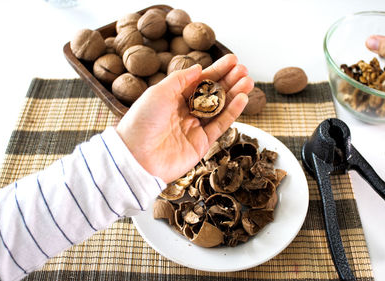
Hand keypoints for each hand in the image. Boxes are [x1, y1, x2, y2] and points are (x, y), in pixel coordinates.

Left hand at [115, 54, 253, 182]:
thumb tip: (198, 67)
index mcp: (173, 98)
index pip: (200, 81)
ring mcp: (194, 128)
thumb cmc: (141, 122)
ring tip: (248, 81)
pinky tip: (242, 99)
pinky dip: (232, 112)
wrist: (136, 157)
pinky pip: (221, 125)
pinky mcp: (202, 144)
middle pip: (212, 94)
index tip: (232, 60)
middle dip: (229, 80)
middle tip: (243, 69)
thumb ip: (180, 79)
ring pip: (220, 108)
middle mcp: (185, 112)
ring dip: (234, 94)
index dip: (217, 70)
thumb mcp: (158, 92)